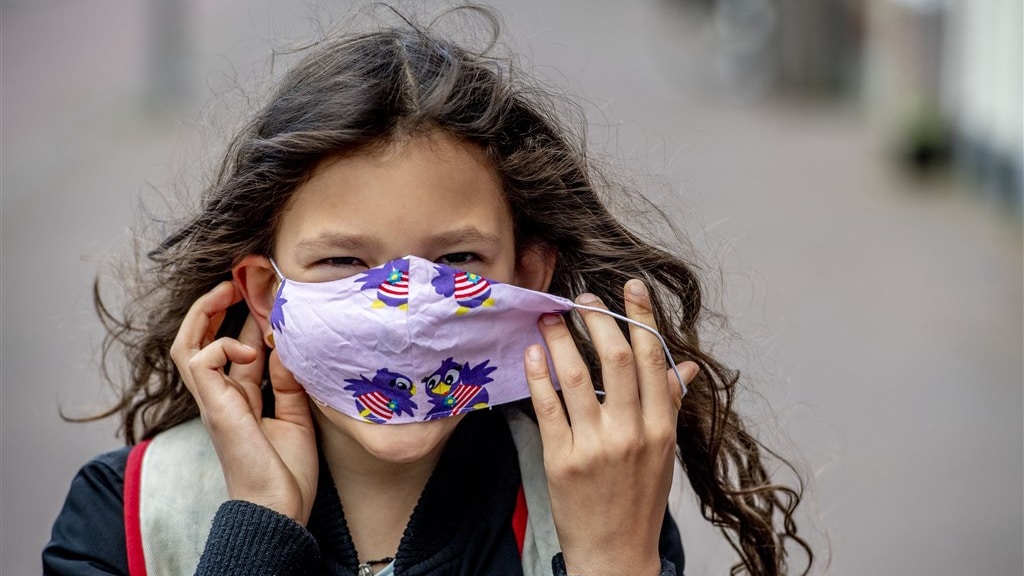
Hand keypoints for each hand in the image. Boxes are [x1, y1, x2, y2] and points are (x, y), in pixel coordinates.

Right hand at [170, 281, 317, 524]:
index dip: (243, 320)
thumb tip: (284, 346)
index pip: (232, 349)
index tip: (261, 295)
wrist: (278, 508)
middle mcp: (221, 396)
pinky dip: (221, 344)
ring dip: (204, 313)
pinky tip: (251, 349)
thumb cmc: (287, 472)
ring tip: (228, 291)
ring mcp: (214, 401)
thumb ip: (287, 382)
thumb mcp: (296, 416)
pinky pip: (199, 360)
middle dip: (212, 307)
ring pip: (186, 345)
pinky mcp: (214, 407)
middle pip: (197, 341)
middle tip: (236, 281)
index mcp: (240, 399)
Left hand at [525, 280, 698, 575]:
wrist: (615, 554)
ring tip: (549, 317)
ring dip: (561, 340)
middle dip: (598, 320)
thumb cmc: (639, 501)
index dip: (642, 318)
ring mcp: (596, 447)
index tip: (631, 287)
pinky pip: (548, 408)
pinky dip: (539, 375)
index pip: (653, 359)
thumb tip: (685, 366)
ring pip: (577, 378)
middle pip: (617, 360)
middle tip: (581, 298)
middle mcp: (632, 433)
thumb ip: (669, 405)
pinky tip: (532, 353)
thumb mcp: (664, 454)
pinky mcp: (562, 461)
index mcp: (661, 428)